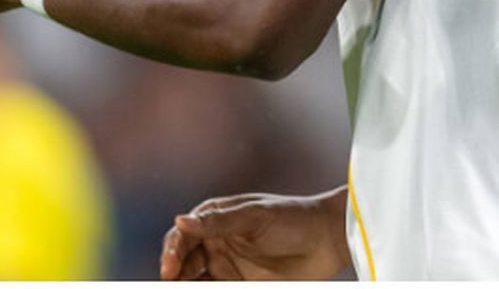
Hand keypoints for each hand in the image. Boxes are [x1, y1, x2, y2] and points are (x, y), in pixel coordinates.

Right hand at [159, 190, 350, 280]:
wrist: (328, 241)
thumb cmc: (293, 218)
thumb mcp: (255, 217)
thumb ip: (218, 222)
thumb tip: (179, 221)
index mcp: (214, 219)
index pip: (182, 237)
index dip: (171, 252)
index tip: (169, 269)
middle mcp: (215, 244)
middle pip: (183, 264)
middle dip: (173, 275)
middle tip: (171, 283)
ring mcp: (227, 268)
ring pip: (195, 282)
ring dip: (186, 286)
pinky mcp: (240, 286)